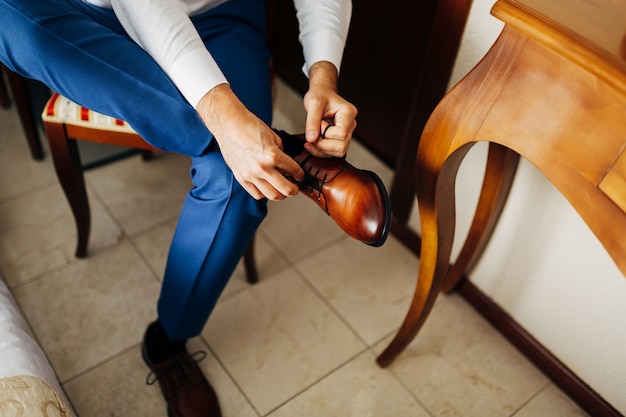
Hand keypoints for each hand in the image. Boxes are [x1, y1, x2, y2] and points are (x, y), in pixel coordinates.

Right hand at [196, 84, 303, 199]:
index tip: (300, 176)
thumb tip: (285, 166)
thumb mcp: (273, 137)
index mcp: (273, 155)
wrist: (229, 124)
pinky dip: (265, 193)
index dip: (300, 175)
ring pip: (272, 195)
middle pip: (285, 190)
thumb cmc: (250, 126)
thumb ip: (281, 153)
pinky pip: (256, 194)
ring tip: (281, 190)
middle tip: (295, 188)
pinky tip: (267, 187)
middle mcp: (262, 168)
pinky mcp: (241, 178)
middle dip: (294, 190)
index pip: (294, 171)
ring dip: (280, 195)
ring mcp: (250, 175)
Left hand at [303, 61, 357, 157]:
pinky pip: (334, 153)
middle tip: (314, 132)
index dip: (326, 133)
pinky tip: (312, 143)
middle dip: (323, 145)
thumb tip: (311, 139)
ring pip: (339, 152)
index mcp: (348, 113)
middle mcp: (351, 124)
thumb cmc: (320, 95)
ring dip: (322, 149)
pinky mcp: (342, 139)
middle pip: (342, 146)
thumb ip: (312, 120)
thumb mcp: (313, 103)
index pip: (341, 134)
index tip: (320, 123)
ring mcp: (348, 132)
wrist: (322, 93)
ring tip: (314, 136)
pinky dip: (321, 151)